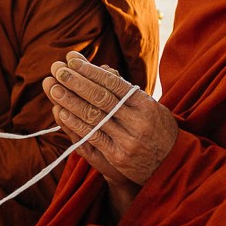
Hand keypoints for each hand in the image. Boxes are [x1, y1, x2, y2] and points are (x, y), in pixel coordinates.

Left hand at [42, 52, 177, 209]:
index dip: (91, 71)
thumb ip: (125, 90)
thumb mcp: (150, 106)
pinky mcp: (117, 156)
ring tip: (52, 87)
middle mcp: (137, 121)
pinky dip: (75, 123)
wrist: (172, 165)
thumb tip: (100, 67)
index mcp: (146, 105)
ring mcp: (127, 140)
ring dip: (70, 101)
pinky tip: (61, 111)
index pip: (113, 83)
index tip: (72, 60)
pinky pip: (92, 137)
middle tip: (57, 69)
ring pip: (93, 116)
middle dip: (76, 82)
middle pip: (101, 97)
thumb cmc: (157, 129)